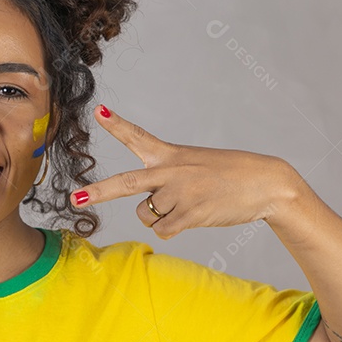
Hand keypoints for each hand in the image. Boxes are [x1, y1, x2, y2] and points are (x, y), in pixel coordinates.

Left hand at [70, 105, 296, 238]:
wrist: (266, 184)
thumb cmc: (229, 174)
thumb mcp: (195, 164)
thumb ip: (167, 178)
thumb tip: (147, 210)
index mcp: (170, 155)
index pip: (138, 136)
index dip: (116, 124)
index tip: (99, 111)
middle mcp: (170, 172)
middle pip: (125, 183)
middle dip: (98, 192)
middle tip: (75, 198)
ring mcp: (180, 194)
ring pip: (145, 215)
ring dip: (156, 217)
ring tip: (182, 207)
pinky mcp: (191, 214)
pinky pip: (163, 230)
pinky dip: (171, 229)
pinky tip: (190, 218)